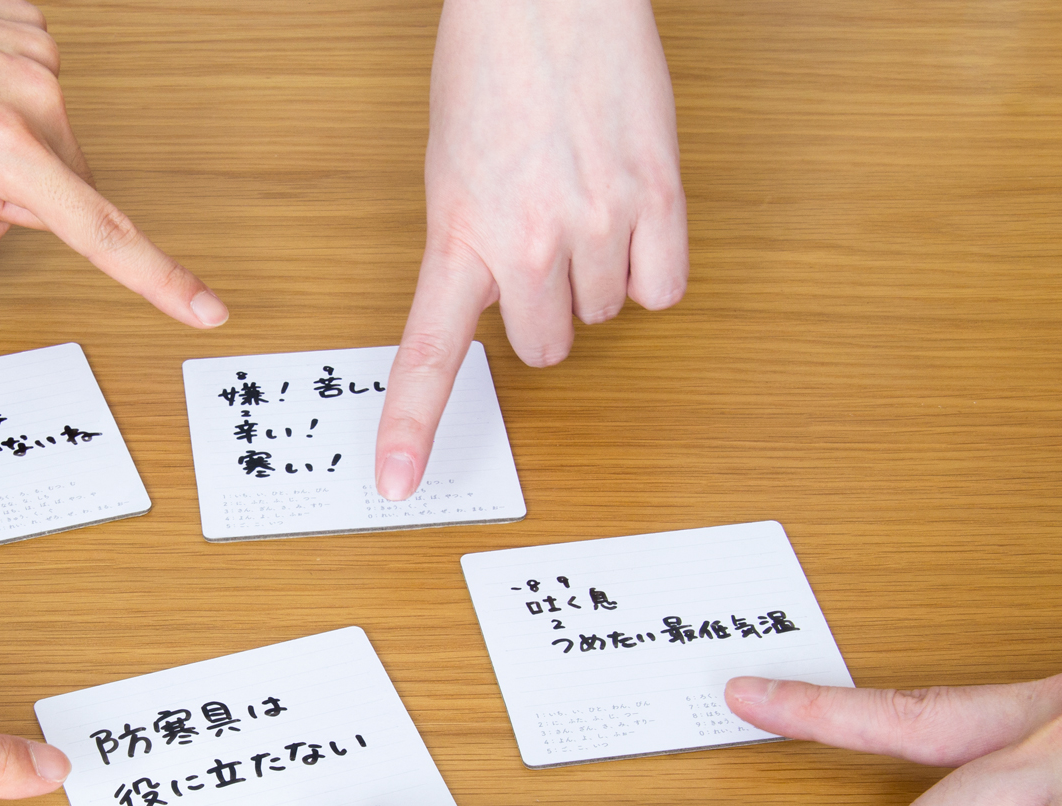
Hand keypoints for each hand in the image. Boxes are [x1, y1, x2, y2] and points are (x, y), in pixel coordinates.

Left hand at [0, 0, 227, 327]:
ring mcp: (35, 48)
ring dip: (3, 148)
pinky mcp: (26, 19)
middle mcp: (34, 91)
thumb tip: (0, 230)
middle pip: (64, 188)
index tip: (207, 309)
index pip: (97, 231)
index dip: (156, 278)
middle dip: (12, 197)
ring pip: (50, 141)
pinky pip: (33, 89)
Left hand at [375, 0, 686, 499]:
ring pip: (605, 315)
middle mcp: (529, 242)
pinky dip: (650, 267)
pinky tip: (629, 216)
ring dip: (595, 277)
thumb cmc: (490, 67)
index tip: (398, 482)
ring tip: (580, 203)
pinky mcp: (661, 199)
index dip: (412, 426)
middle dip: (543, 313)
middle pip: (547, 348)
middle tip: (538, 247)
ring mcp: (600, 225)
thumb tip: (504, 300)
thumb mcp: (450, 170)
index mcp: (458, 236)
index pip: (429, 354)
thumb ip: (470, 245)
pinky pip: (663, 289)